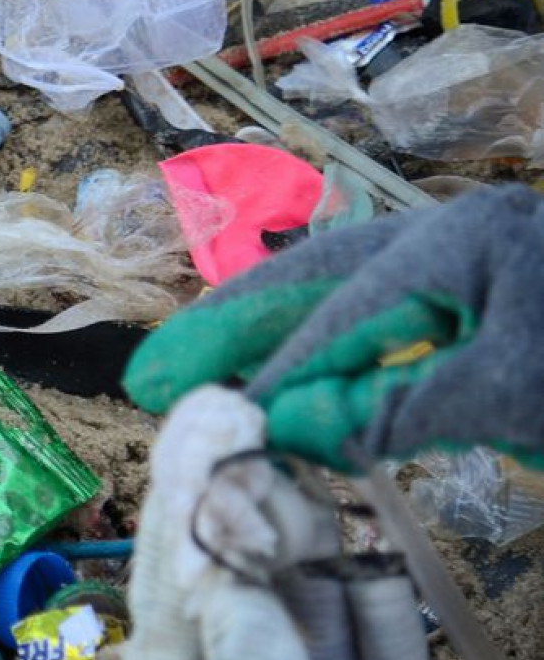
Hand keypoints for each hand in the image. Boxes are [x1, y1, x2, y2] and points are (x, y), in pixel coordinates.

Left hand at [119, 386, 458, 659]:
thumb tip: (229, 578)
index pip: (174, 598)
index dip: (187, 504)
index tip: (201, 421)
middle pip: (248, 594)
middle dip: (254, 506)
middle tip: (257, 419)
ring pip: (325, 620)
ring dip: (322, 542)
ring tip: (310, 460)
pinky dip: (391, 608)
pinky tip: (380, 541)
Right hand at [124, 186, 543, 469]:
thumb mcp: (517, 395)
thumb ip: (394, 407)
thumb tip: (279, 425)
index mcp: (460, 238)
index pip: (341, 314)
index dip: (276, 377)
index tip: (213, 427)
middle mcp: (452, 232)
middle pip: (315, 278)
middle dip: (234, 331)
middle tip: (152, 378)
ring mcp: (470, 258)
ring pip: (342, 290)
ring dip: (269, 336)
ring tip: (193, 369)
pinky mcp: (488, 295)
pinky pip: (384, 313)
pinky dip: (328, 347)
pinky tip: (289, 373)